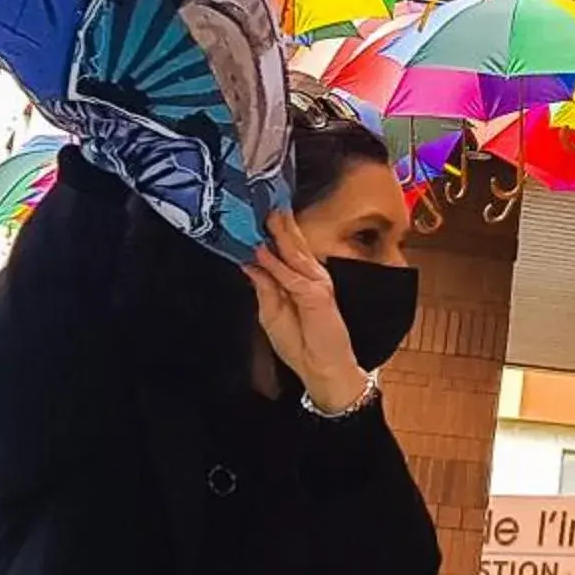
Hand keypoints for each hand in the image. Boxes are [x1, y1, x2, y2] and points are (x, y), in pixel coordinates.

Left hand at [245, 211, 369, 412]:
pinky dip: (277, 265)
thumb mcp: (272, 314)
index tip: (258, 217)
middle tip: (265, 206)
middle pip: (293, 248)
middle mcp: (310, 279)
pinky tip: (265, 252)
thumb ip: (265, 288)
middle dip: (280, 227)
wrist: (322, 369)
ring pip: (295, 256)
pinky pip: (293, 278)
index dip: (274, 235)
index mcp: (300, 282)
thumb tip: (251, 264)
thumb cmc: (301, 345)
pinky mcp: (318, 296)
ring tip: (270, 217)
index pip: (287, 253)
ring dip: (282, 236)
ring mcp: (316, 286)